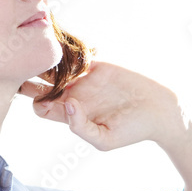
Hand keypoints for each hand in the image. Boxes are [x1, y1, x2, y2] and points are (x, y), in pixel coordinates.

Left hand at [18, 61, 187, 150]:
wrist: (159, 110)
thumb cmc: (132, 131)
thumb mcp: (104, 140)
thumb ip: (80, 127)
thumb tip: (66, 104)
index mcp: (69, 114)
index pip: (40, 106)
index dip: (36, 101)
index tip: (44, 96)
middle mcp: (73, 94)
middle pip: (41, 83)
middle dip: (32, 76)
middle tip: (34, 68)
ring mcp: (84, 78)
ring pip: (55, 66)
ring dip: (49, 60)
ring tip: (54, 56)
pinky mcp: (98, 65)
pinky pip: (77, 54)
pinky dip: (71, 50)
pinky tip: (72, 51)